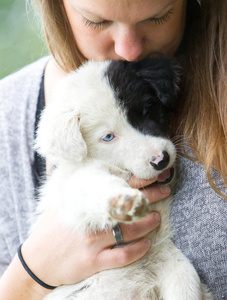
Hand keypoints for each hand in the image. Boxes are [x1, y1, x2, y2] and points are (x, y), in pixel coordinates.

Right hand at [20, 176, 169, 290]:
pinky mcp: (93, 262)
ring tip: (157, 218)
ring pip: (129, 231)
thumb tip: (93, 170)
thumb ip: (76, 188)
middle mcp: (90, 222)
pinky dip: (137, 250)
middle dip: (150, 197)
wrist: (36, 260)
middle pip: (127, 207)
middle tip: (166, 191)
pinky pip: (122, 256)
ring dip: (147, 224)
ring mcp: (92, 242)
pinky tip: (146, 244)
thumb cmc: (51, 228)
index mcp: (84, 204)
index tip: (154, 176)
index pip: (116, 187)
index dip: (137, 181)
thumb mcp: (60, 202)